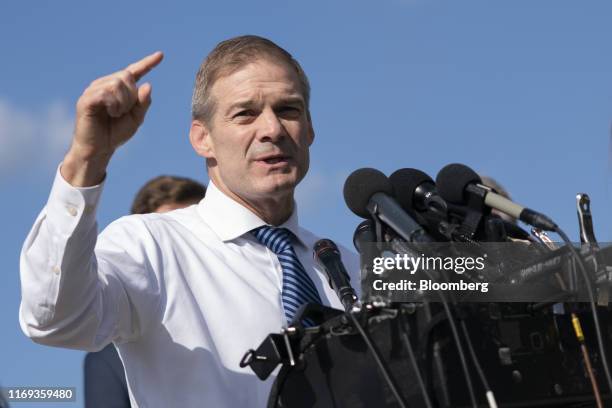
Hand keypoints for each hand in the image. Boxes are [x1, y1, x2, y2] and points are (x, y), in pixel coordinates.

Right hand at [62, 51, 163, 185]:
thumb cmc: (115, 133)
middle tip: (123, 112)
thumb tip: (148, 84)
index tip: (161, 55)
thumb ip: (143, 103)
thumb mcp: (136, 119)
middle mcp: (104, 84)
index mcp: (118, 88)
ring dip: (122, 103)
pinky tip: (110, 113)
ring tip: (115, 114)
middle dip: (131, 97)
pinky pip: (106, 93)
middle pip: (126, 77)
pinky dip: (114, 105)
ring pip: (116, 84)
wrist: (99, 149)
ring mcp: (93, 90)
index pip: (134, 71)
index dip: (147, 63)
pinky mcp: (86, 99)